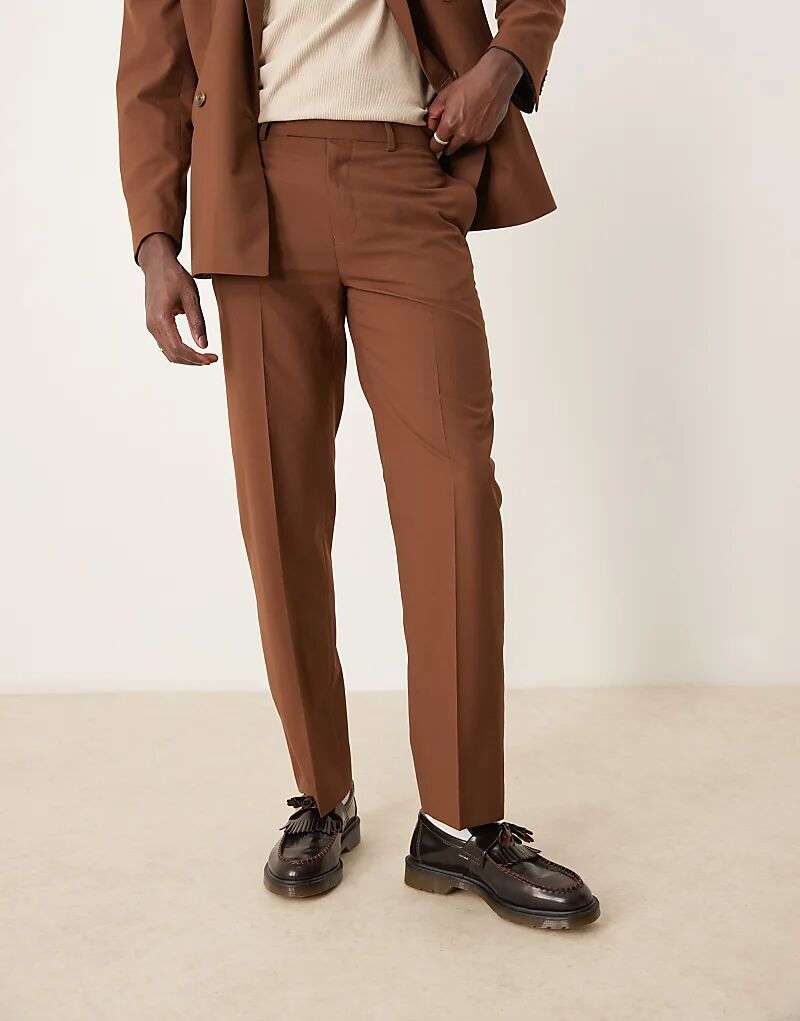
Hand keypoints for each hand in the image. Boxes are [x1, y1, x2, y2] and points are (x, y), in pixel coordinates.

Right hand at [138, 233, 216, 365]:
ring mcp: (150, 326)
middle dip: (194, 361)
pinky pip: (165, 346)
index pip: (179, 348)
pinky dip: (179, 352)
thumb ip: (197, 322)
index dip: (197, 357)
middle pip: (173, 354)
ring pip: (168, 353)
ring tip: (205, 357)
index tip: (212, 358)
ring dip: (187, 359)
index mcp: (161, 318)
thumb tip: (203, 345)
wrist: (157, 265)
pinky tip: (193, 350)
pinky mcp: (153, 325)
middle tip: (212, 359)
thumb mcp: (191, 297)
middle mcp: (152, 325)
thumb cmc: (174, 277)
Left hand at [428, 48, 522, 156]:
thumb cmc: (470, 84)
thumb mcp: (445, 95)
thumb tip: (431, 127)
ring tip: (465, 121)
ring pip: (463, 146)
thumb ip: (433, 113)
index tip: (435, 141)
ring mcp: (476, 137)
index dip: (434, 143)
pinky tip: (475, 120)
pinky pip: (475, 141)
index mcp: (450, 124)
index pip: (437, 145)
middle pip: (449, 150)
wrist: (494, 80)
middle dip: (447, 142)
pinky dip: (473, 135)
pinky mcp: (487, 137)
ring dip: (461, 139)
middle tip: (449, 130)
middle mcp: (463, 135)